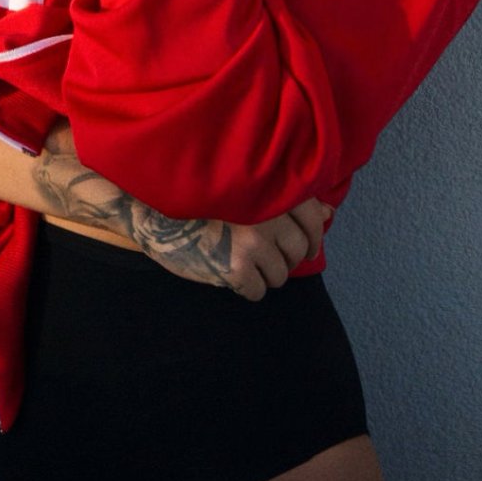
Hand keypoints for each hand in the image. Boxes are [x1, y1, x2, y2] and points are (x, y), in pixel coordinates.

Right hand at [135, 198, 332, 301]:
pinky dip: (246, 288)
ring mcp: (253, 243)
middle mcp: (269, 216)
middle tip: (264, 255)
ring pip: (280, 276)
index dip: (312, 238)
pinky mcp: (234, 268)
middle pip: (298, 252)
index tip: (304, 246)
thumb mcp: (248, 188)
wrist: (154, 210)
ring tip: (244, 263)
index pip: (314, 220)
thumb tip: (327, 213)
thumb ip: (290, 199)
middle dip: (285, 258)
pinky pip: (257, 291)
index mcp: (274, 192)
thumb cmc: (202, 197)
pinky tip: (231, 275)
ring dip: (265, 275)